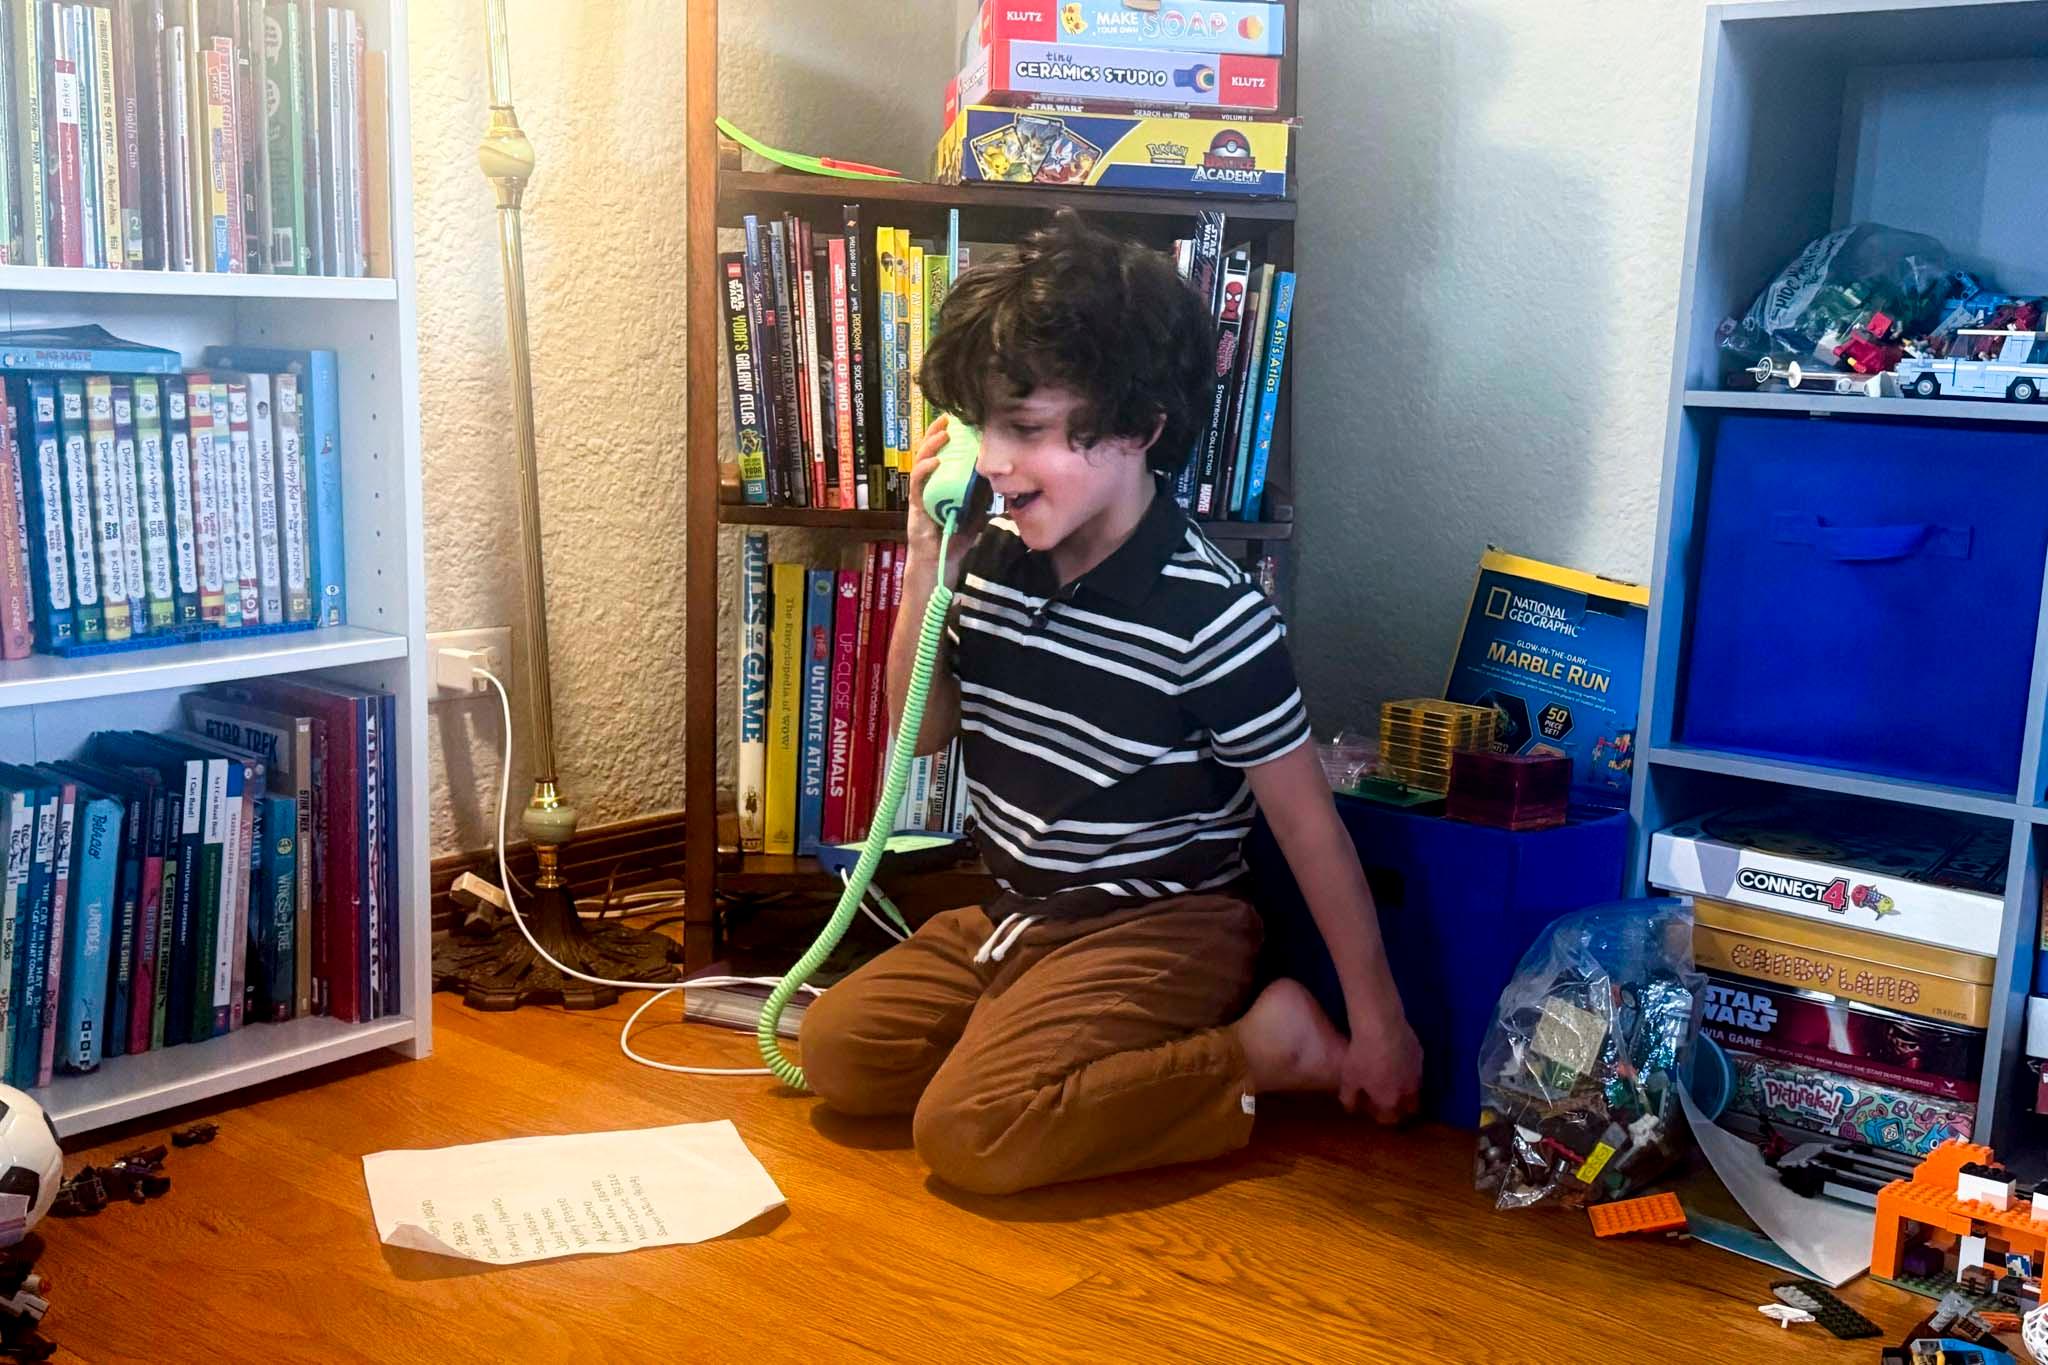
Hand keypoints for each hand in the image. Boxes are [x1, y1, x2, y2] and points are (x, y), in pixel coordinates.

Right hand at [906, 415, 977, 577]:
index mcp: (941, 485)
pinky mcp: (915, 507)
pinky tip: (934, 461)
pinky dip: (924, 471)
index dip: (948, 437)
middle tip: (948, 418)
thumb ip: (982, 499)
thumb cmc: (954, 541)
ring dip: (931, 447)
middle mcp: (928, 487)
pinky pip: (917, 485)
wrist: (940, 566)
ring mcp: (920, 496)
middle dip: (937, 433)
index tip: (959, 420)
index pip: (943, 455)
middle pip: (928, 453)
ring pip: (920, 464)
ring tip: (943, 434)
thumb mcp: (975, 515)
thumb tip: (999, 481)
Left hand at [1339, 1016, 1421, 1122]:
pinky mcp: (1420, 1055)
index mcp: (1389, 1100)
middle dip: (1403, 1108)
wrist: (1381, 1027)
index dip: (1384, 1117)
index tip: (1377, 1111)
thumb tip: (1351, 1109)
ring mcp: (1417, 1073)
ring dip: (1408, 1088)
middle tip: (1392, 1099)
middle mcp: (1408, 1091)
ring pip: (1417, 1088)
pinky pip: (1417, 1067)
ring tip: (1395, 1077)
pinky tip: (1398, 1057)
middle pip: (1411, 1108)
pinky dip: (1409, 1067)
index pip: (1391, 1119)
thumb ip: (1349, 1098)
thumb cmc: (1361, 1056)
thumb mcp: (1348, 1079)